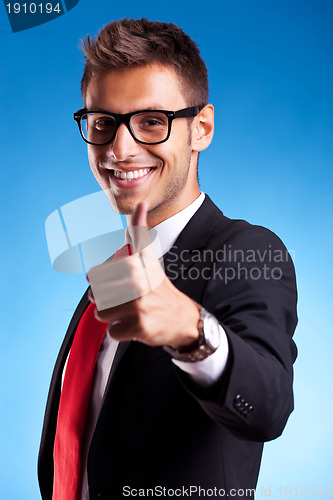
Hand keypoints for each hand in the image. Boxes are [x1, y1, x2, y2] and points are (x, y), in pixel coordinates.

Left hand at [87, 202, 199, 349]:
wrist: (184, 318)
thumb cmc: (159, 286)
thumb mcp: (148, 257)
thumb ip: (137, 232)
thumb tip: (141, 203)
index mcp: (133, 262)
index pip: (95, 275)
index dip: (101, 280)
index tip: (117, 282)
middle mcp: (136, 281)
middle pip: (95, 295)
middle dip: (106, 300)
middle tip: (126, 300)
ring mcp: (139, 304)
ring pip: (101, 313)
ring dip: (113, 316)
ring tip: (131, 311)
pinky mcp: (139, 325)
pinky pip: (112, 331)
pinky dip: (121, 331)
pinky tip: (137, 323)